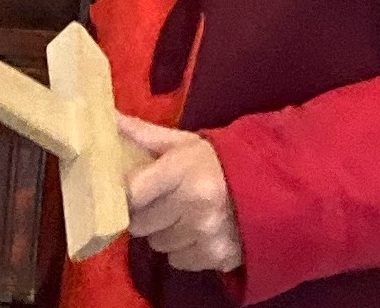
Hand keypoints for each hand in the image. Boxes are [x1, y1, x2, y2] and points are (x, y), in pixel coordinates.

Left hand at [119, 115, 242, 273]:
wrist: (270, 185)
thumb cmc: (217, 162)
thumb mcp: (184, 143)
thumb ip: (143, 134)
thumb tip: (109, 118)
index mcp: (183, 170)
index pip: (133, 193)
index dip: (127, 195)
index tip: (132, 191)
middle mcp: (193, 204)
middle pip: (140, 224)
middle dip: (145, 214)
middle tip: (161, 202)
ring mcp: (205, 234)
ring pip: (158, 244)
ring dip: (164, 233)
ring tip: (181, 216)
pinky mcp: (216, 257)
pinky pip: (178, 261)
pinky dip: (183, 250)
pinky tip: (197, 232)